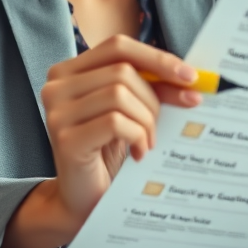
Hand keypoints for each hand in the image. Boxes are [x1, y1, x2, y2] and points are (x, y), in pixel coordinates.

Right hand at [0, 36, 201, 247]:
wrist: (83, 201)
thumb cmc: (107, 152)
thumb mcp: (131, 111)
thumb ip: (152, 88)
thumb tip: (192, 79)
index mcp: (70, 71)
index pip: (118, 46)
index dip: (156, 58)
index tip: (190, 77)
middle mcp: (56, 86)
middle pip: (123, 70)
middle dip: (154, 98)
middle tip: (159, 126)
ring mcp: (57, 112)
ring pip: (120, 94)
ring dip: (145, 121)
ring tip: (146, 142)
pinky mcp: (65, 138)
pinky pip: (116, 122)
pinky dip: (137, 136)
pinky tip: (137, 153)